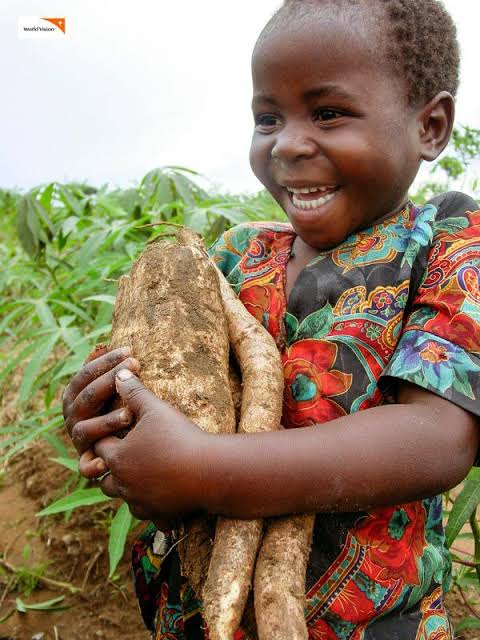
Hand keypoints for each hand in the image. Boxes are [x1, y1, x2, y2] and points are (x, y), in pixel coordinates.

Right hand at [62, 346, 139, 476]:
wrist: (116, 446)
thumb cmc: (112, 407)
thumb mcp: (109, 387)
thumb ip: (104, 369)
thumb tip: (102, 344)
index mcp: (74, 395)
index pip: (86, 374)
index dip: (106, 362)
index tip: (130, 351)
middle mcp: (72, 416)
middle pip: (88, 397)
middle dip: (110, 381)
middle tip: (135, 368)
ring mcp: (78, 439)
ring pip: (86, 430)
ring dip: (106, 422)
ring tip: (129, 415)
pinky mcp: (85, 462)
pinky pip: (85, 466)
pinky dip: (93, 465)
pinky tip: (107, 462)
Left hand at [93, 369, 207, 521]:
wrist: (209, 471)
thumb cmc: (180, 437)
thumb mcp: (155, 409)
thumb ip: (135, 392)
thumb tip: (120, 373)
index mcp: (118, 458)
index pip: (101, 447)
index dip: (107, 437)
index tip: (115, 430)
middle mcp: (123, 484)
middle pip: (104, 478)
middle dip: (111, 467)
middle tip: (124, 454)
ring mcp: (140, 502)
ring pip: (123, 498)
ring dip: (127, 487)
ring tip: (139, 475)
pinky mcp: (158, 515)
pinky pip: (147, 514)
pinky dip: (149, 505)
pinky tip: (159, 496)